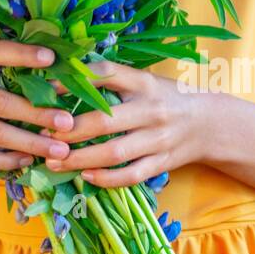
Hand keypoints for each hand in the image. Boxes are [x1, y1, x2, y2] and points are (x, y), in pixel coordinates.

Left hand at [44, 61, 209, 187]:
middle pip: (104, 121)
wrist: (210, 123)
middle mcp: (152, 109)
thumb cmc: (167, 99)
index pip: (106, 74)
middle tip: (44, 136)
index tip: (48, 89)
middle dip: (69, 130)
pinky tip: (86, 177)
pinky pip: (131, 175)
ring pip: (114, 152)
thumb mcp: (145, 81)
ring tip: (54, 162)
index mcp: (145, 82)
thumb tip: (64, 81)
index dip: (75, 81)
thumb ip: (113, 81)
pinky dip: (107, 178)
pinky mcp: (162, 162)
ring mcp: (158, 139)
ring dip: (80, 159)